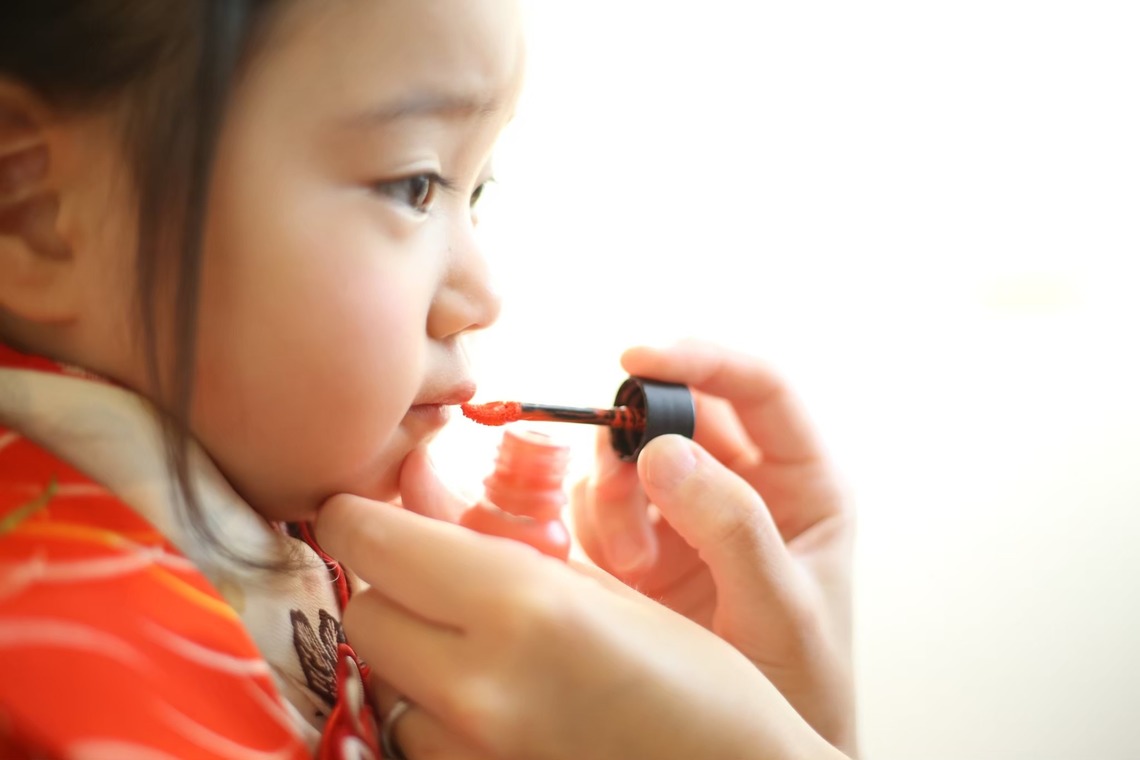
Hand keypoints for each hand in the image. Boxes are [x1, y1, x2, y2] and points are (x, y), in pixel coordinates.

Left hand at [314, 484, 845, 759]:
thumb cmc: (706, 686)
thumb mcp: (615, 592)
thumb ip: (507, 537)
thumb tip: (419, 482)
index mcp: (526, 608)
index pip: (373, 542)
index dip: (360, 516)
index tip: (367, 508)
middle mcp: (482, 688)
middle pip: (365, 613)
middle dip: (390, 586)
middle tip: (441, 578)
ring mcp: (472, 759)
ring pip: (381, 684)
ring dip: (410, 657)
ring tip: (482, 652)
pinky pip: (413, 743)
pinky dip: (434, 717)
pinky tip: (495, 709)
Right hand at [571, 340, 856, 754]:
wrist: (751, 752)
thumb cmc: (800, 681)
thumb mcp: (782, 607)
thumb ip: (732, 527)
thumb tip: (662, 451)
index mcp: (802, 480)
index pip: (757, 387)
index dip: (701, 359)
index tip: (638, 358)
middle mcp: (743, 482)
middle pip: (680, 411)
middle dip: (638, 436)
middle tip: (619, 484)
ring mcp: (688, 510)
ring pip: (630, 453)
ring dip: (612, 493)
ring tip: (634, 564)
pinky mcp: (642, 541)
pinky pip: (599, 502)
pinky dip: (593, 524)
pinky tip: (621, 575)